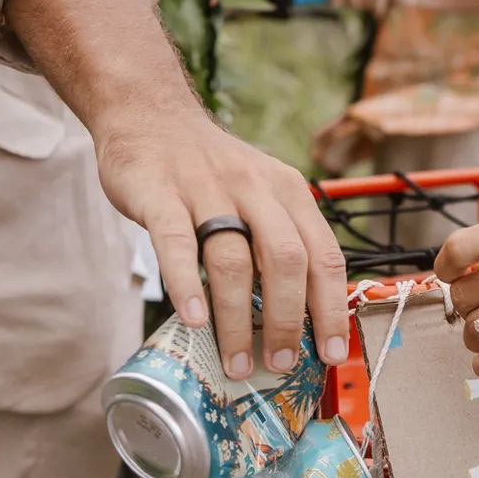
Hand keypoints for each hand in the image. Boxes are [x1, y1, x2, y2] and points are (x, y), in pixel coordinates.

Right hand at [3, 0, 349, 373]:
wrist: (149, 114)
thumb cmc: (212, 173)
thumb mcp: (261, 195)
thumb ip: (282, 243)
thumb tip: (302, 319)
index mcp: (289, 193)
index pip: (323, 255)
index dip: (329, 309)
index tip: (329, 352)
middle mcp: (255, 188)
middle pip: (285, 261)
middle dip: (286, 321)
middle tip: (278, 363)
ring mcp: (206, 190)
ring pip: (232, 260)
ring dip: (237, 319)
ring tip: (236, 360)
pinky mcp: (159, 193)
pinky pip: (176, 243)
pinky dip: (187, 284)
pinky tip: (194, 320)